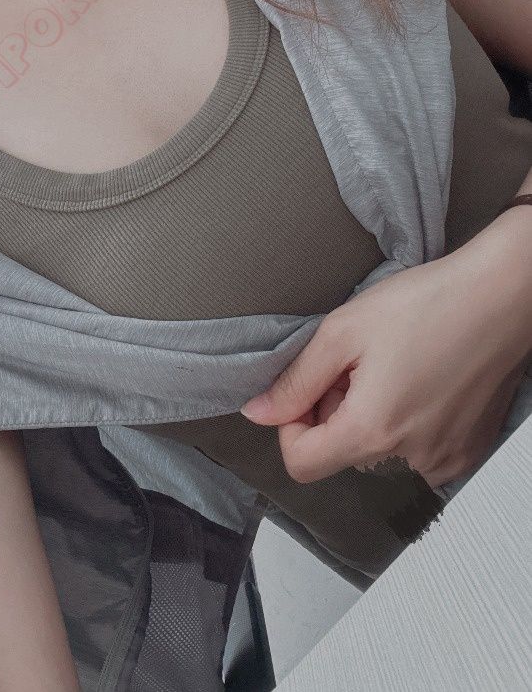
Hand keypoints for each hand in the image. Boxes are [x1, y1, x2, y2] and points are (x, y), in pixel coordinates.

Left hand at [241, 207, 531, 487]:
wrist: (501, 296)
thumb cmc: (428, 304)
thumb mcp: (343, 332)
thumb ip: (296, 381)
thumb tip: (258, 413)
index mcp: (372, 431)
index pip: (301, 464)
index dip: (291, 426)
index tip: (308, 391)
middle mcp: (411, 459)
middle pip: (341, 453)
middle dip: (335, 412)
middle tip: (357, 364)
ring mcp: (445, 459)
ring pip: (379, 451)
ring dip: (371, 417)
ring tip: (393, 367)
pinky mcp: (467, 450)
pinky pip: (416, 450)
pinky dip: (406, 422)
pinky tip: (419, 379)